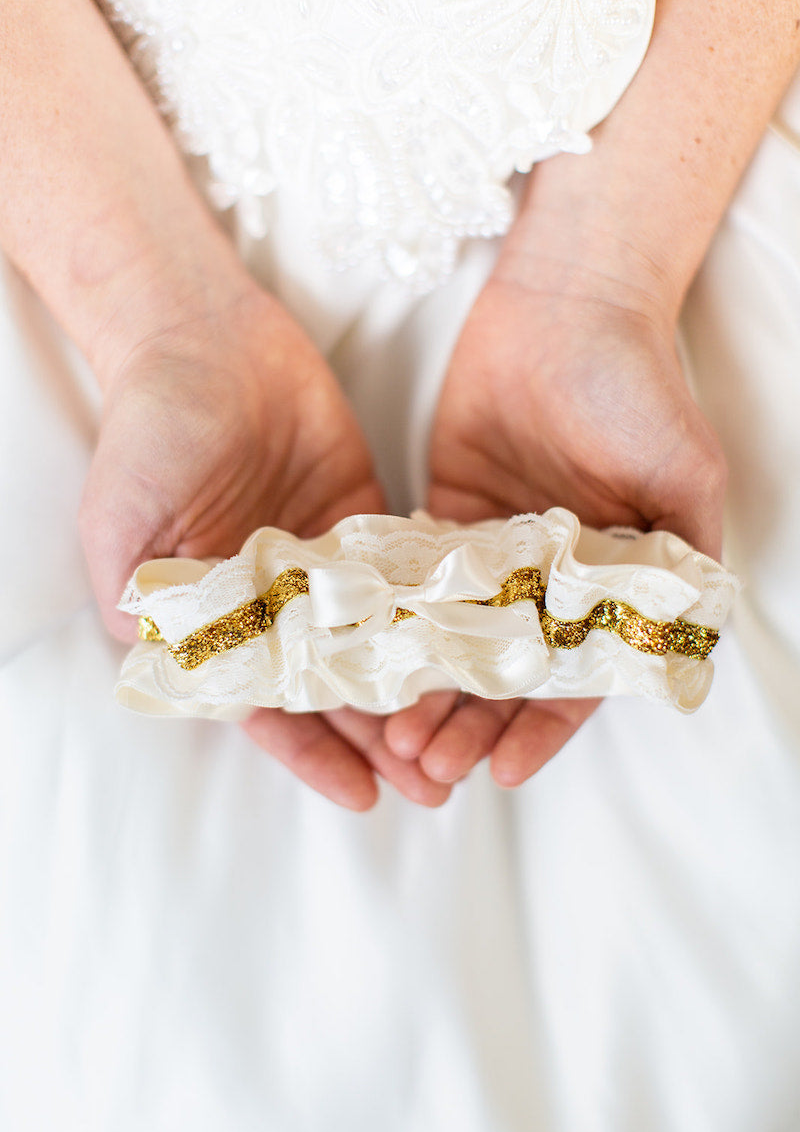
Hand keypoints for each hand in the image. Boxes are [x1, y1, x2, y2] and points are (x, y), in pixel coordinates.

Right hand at [81, 284, 449, 810]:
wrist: (203, 336)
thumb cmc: (151, 427)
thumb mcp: (126, 522)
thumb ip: (149, 602)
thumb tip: (176, 674)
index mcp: (218, 619)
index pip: (269, 707)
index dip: (313, 753)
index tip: (364, 795)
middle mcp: (274, 602)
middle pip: (336, 689)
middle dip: (381, 740)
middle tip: (437, 786)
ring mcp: (325, 564)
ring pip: (379, 645)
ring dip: (417, 694)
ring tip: (469, 737)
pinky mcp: (367, 520)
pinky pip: (406, 579)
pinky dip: (435, 617)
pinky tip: (476, 651)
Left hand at [384, 220, 725, 787]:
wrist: (567, 305)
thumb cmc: (638, 386)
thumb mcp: (684, 475)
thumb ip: (682, 560)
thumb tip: (680, 644)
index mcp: (608, 587)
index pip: (573, 680)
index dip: (541, 730)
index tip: (501, 773)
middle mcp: (548, 582)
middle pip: (503, 675)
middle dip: (469, 725)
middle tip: (426, 766)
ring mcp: (492, 554)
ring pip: (453, 642)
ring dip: (426, 693)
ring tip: (390, 736)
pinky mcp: (441, 516)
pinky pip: (413, 584)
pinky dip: (393, 628)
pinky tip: (364, 664)